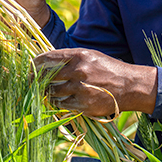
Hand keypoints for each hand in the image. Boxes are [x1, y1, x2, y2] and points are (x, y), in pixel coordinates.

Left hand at [33, 48, 157, 115]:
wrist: (130, 86)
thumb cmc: (107, 68)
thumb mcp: (89, 56)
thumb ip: (69, 58)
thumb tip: (46, 61)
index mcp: (78, 56)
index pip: (47, 58)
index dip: (35, 64)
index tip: (30, 67)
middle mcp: (78, 71)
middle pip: (46, 76)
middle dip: (36, 80)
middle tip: (32, 82)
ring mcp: (81, 89)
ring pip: (52, 92)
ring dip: (47, 92)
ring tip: (48, 91)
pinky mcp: (84, 105)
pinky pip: (62, 105)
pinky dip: (58, 103)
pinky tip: (59, 100)